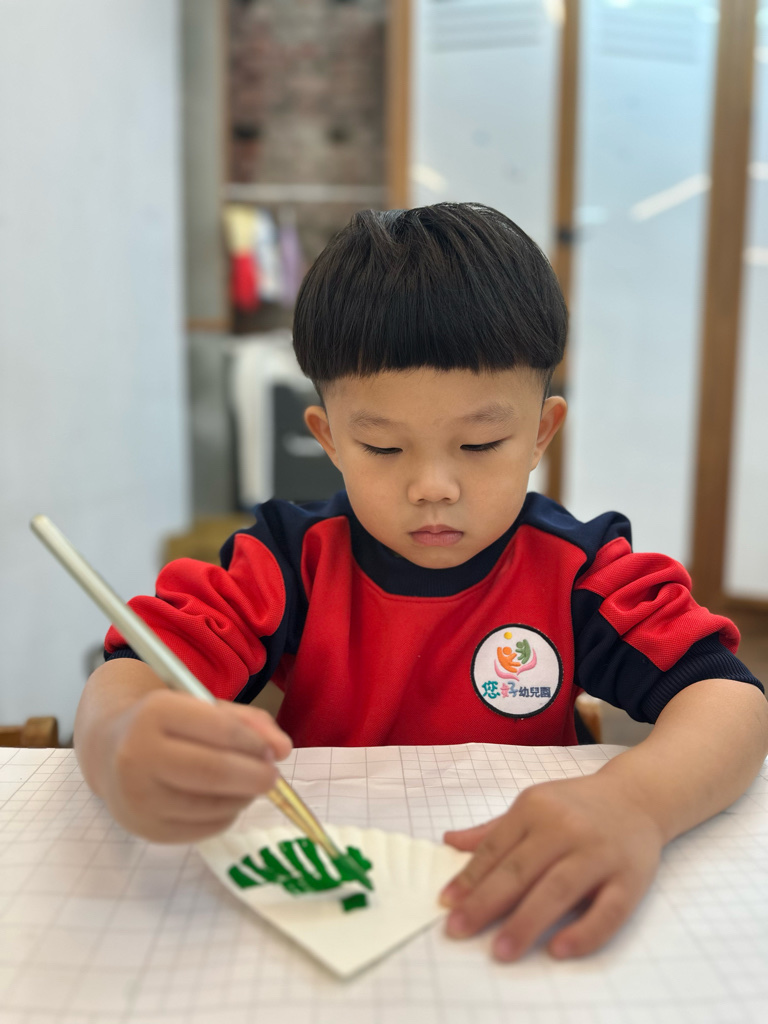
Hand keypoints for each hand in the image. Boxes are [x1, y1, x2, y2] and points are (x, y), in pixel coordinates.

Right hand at [100, 690, 291, 842]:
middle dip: (256, 775)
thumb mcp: (204, 708)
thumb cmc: (167, 724)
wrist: (108, 748)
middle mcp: (138, 755)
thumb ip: (249, 722)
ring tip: (246, 784)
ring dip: (244, 797)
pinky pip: (204, 828)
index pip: (221, 731)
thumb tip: (283, 749)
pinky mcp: (144, 828)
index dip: (255, 743)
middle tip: (271, 775)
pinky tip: (224, 800)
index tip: (272, 750)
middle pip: (215, 772)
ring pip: (213, 805)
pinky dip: (227, 815)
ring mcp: (137, 796)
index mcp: (154, 713)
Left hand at [440, 773, 663, 960]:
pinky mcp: (630, 879)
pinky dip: (583, 932)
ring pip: (558, 890)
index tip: (446, 904)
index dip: (470, 877)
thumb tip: (448, 842)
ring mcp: (599, 854)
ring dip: (526, 922)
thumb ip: (493, 829)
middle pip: (521, 870)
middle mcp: (566, 828)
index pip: (496, 847)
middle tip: (458, 930)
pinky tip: (558, 950)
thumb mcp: (534, 805)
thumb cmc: (576, 806)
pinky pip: (608, 911)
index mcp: (536, 808)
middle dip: (486, 902)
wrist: (637, 797)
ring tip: (500, 951)